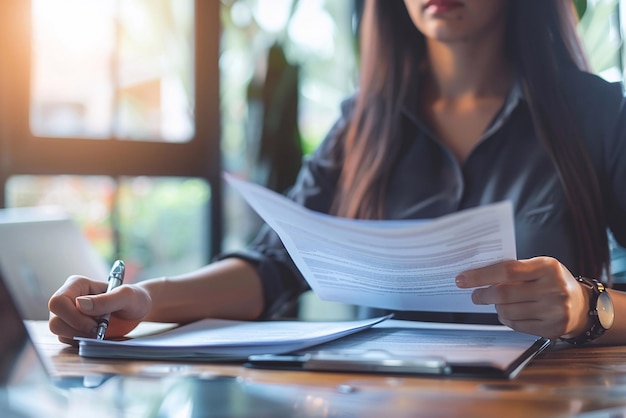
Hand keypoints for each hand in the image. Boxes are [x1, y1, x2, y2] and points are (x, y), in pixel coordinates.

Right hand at [48, 275, 151, 345]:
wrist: (137, 312)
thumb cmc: (134, 299)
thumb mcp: (127, 297)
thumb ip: (106, 300)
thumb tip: (80, 304)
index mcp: (77, 285)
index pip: (58, 302)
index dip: (73, 317)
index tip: (96, 323)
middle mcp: (68, 299)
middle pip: (55, 321)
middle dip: (78, 329)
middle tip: (100, 329)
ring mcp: (67, 315)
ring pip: (58, 332)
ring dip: (81, 336)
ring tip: (101, 330)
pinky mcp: (70, 328)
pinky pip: (67, 340)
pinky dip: (82, 341)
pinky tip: (97, 334)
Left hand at [455, 257, 588, 338]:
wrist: (582, 306)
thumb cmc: (553, 282)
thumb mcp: (539, 267)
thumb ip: (515, 270)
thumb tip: (478, 275)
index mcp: (547, 267)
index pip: (507, 270)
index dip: (481, 275)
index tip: (462, 279)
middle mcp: (553, 289)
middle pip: (504, 293)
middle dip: (483, 295)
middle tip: (475, 295)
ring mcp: (554, 311)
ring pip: (507, 311)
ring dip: (495, 307)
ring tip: (496, 303)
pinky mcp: (551, 329)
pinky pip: (516, 325)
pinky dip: (506, 319)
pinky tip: (508, 313)